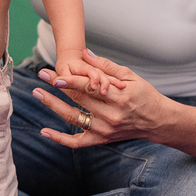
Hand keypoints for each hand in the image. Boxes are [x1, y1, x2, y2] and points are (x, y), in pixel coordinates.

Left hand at [33, 49, 163, 147]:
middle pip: (79, 99)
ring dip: (53, 105)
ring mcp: (105, 129)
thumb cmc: (145, 95)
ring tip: (37, 93)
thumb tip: (85, 53)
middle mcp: (111, 115)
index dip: (72, 81)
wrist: (158, 122)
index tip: (55, 75)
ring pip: (74, 117)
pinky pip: (77, 142)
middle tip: (41, 74)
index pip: (90, 87)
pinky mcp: (101, 139)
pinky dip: (60, 138)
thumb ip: (106, 66)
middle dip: (58, 86)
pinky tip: (44, 131)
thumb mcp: (130, 76)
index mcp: (119, 97)